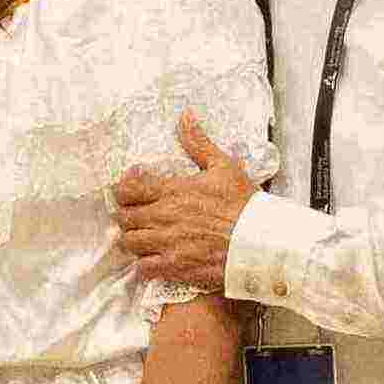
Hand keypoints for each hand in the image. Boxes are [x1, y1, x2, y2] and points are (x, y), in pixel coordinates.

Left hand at [102, 114, 253, 290]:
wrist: (260, 241)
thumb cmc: (244, 205)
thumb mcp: (223, 166)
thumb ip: (198, 143)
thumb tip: (185, 116)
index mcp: (173, 191)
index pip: (128, 188)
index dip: (123, 188)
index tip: (132, 187)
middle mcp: (164, 217)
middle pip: (124, 217)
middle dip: (128, 214)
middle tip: (138, 214)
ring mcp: (167, 243)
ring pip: (129, 242)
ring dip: (134, 238)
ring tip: (145, 236)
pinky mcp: (175, 266)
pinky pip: (143, 268)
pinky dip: (144, 264)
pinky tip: (154, 258)